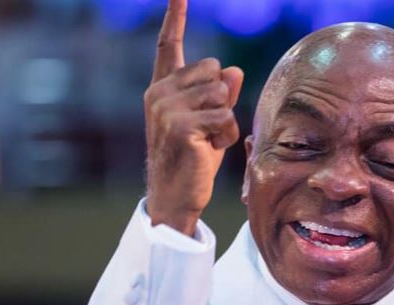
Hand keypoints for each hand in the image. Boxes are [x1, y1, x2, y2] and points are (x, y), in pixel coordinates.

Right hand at [144, 0, 243, 235]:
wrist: (175, 197)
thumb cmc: (192, 161)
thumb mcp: (209, 123)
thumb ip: (220, 95)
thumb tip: (234, 70)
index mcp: (162, 89)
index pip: (170, 46)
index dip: (175, 17)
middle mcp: (159, 94)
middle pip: (213, 70)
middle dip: (222, 99)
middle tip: (207, 129)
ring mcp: (167, 109)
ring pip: (221, 93)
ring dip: (226, 120)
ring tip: (208, 142)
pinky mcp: (181, 126)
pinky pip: (224, 116)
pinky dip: (226, 135)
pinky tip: (208, 150)